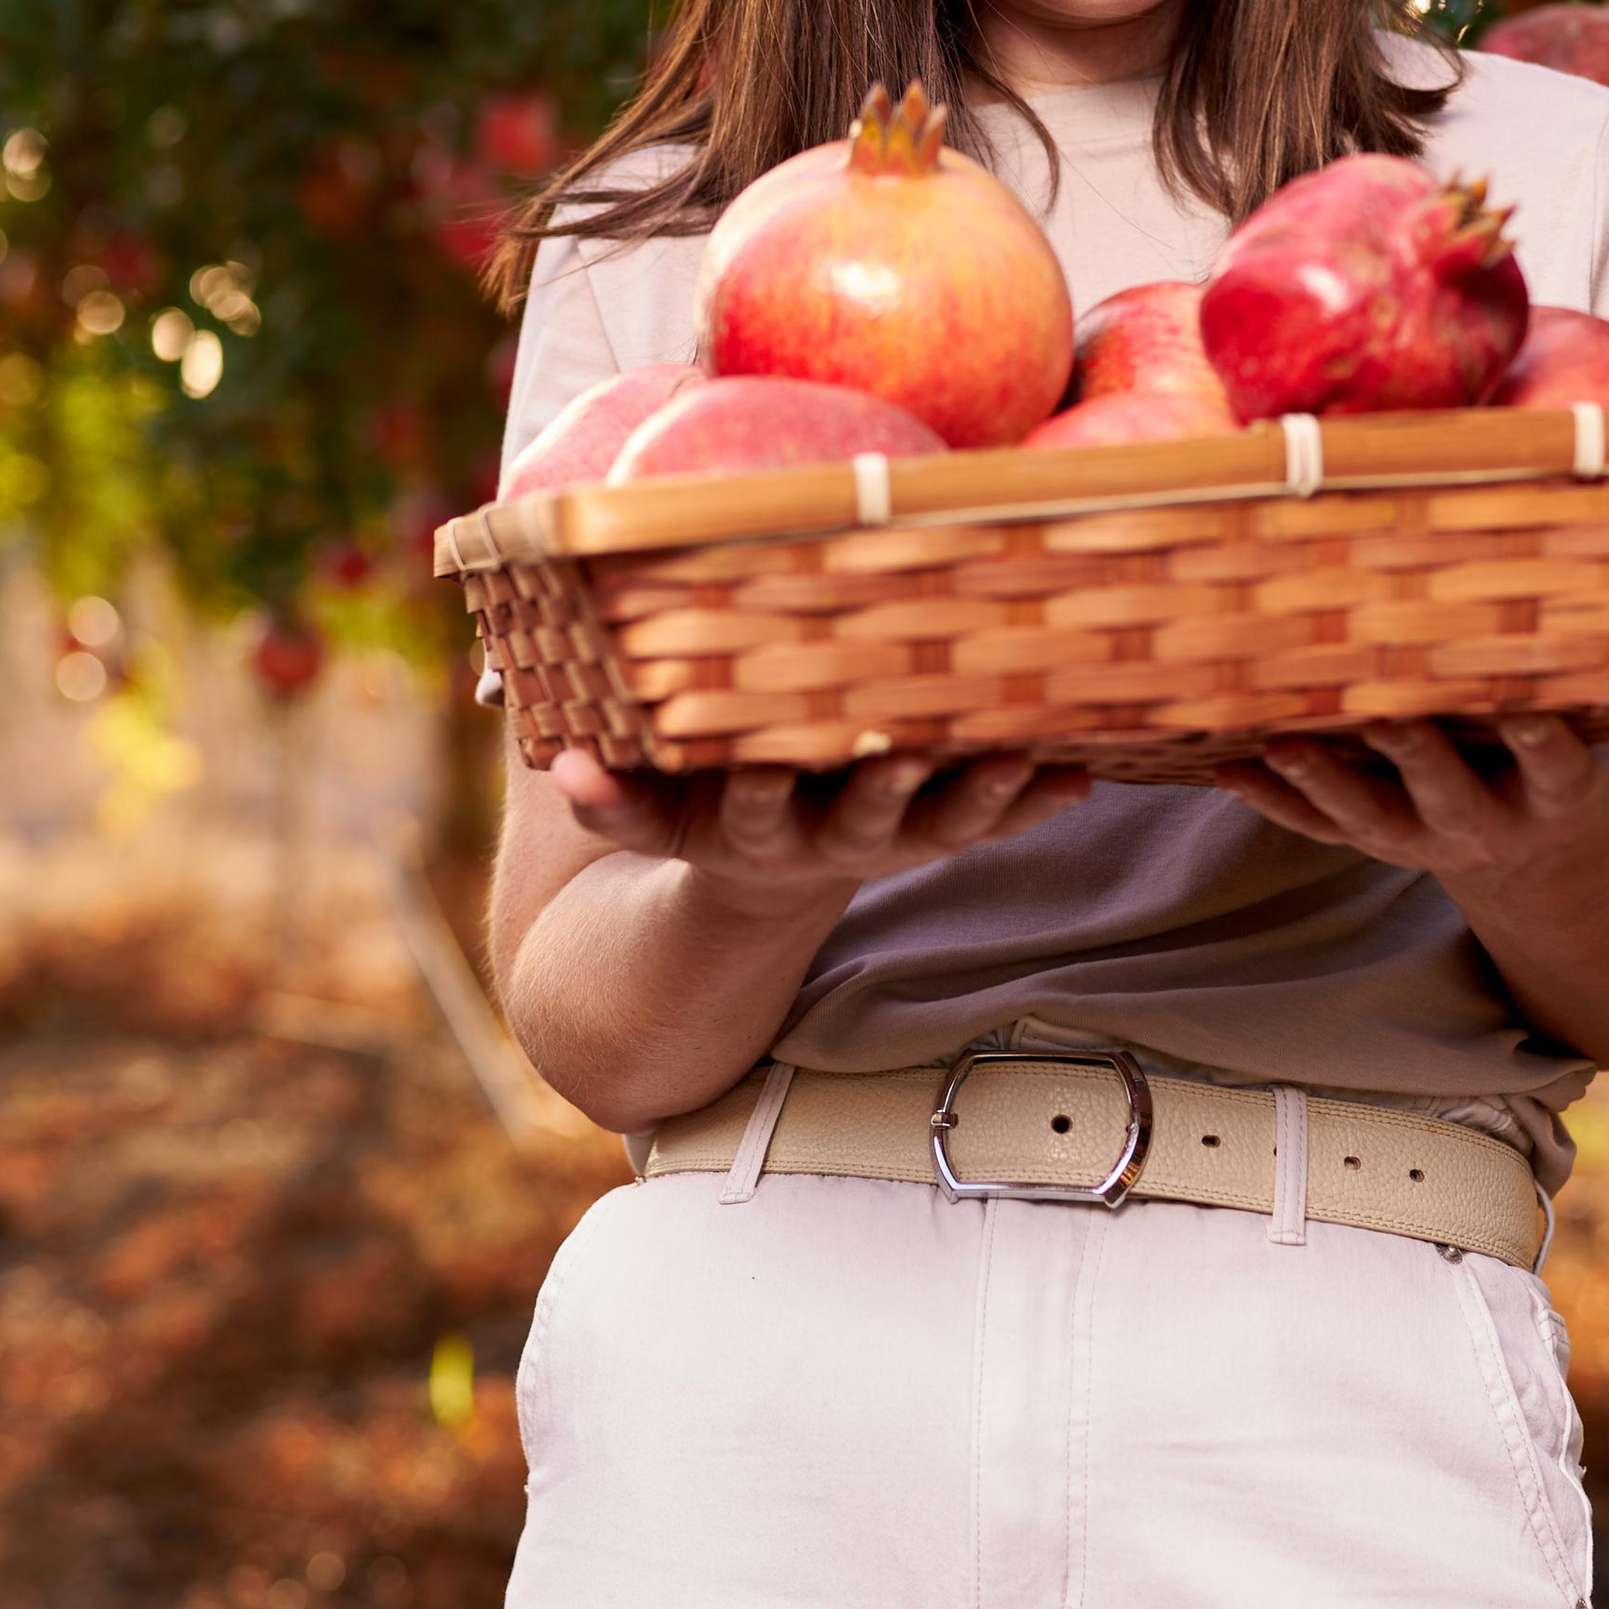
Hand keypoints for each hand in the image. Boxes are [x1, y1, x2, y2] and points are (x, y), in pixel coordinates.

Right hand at [548, 742, 1090, 919]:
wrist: (749, 886)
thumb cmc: (690, 809)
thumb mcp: (635, 810)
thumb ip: (594, 783)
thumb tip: (524, 722)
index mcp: (741, 830)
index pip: (744, 807)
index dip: (752, 789)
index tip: (758, 765)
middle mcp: (819, 841)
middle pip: (857, 821)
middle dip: (885, 788)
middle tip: (911, 750)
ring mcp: (885, 841)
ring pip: (938, 824)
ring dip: (979, 793)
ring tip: (1016, 757)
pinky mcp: (935, 832)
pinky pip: (992, 823)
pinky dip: (1034, 800)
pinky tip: (1084, 775)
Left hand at [1211, 712, 1608, 904]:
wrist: (1555, 882)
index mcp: (1567, 797)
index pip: (1555, 765)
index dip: (1540, 740)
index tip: (1528, 711)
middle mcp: (1493, 826)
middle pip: (1448, 793)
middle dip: (1416, 756)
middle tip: (1385, 712)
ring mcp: (1427, 840)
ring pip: (1369, 817)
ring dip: (1323, 781)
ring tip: (1279, 740)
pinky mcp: (1378, 842)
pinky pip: (1318, 826)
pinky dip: (1274, 801)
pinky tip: (1223, 766)